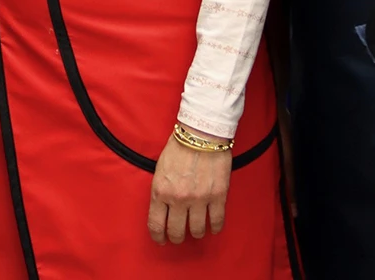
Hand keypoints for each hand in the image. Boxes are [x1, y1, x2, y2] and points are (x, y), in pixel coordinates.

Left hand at [149, 128, 230, 244]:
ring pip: (197, 230)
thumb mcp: (159, 170)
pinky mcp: (218, 196)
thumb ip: (161, 191)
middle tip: (179, 236)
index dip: (158, 237)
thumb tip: (162, 210)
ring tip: (197, 230)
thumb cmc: (179, 148)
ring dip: (197, 233)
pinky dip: (215, 227)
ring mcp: (199, 198)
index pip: (156, 224)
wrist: (201, 134)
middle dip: (177, 237)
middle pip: (177, 232)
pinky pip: (217, 221)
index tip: (161, 240)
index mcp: (160, 191)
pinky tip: (213, 227)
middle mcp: (178, 198)